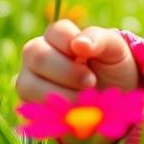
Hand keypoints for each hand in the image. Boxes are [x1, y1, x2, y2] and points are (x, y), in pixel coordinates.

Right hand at [17, 21, 139, 103]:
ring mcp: (29, 81)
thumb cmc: (112, 67)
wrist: (114, 101)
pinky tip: (73, 112)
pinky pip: (31, 109)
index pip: (56, 31)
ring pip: (28, 85)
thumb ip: (100, 39)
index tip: (89, 57)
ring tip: (84, 99)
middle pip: (38, 57)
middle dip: (68, 72)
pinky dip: (55, 113)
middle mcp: (37, 56)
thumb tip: (78, 43)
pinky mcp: (29, 107)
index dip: (73, 44)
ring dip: (61, 95)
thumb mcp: (115, 50)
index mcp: (58, 36)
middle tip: (90, 82)